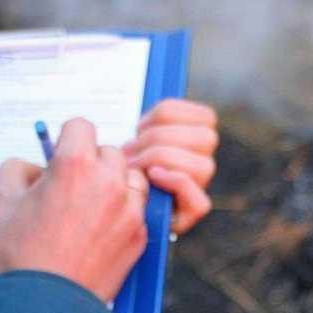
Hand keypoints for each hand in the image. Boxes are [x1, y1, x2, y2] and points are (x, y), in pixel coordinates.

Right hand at [0, 118, 149, 301]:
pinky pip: (138, 209)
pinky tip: (100, 232)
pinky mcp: (140, 235)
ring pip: (130, 178)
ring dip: (115, 185)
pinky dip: (124, 214)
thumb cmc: (20, 257)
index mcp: (74, 165)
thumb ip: (17, 169)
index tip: (61, 155)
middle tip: (73, 187)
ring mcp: (129, 209)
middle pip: (109, 151)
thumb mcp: (2, 202)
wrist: (44, 307)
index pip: (81, 126)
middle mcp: (108, 181)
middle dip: (92, 163)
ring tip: (91, 208)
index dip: (67, 139)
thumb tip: (35, 167)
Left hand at [122, 99, 217, 233]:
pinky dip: (175, 183)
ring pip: (202, 166)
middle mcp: (203, 162)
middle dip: (159, 139)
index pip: (206, 116)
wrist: (107, 208)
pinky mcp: (191, 213)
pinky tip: (152, 177)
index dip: (167, 114)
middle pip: (204, 138)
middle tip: (131, 150)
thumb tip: (147, 100)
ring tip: (133, 166)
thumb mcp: (131, 138)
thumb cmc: (118, 168)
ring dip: (160, 161)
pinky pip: (200, 201)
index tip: (139, 126)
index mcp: (195, 138)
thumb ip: (145, 122)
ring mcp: (200, 187)